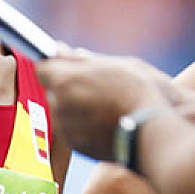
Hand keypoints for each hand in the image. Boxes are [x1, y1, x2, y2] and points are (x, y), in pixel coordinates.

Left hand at [36, 49, 168, 158]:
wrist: (151, 133)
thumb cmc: (138, 94)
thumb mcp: (116, 65)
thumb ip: (83, 59)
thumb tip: (59, 49)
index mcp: (65, 81)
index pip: (43, 69)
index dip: (55, 67)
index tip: (66, 67)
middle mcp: (59, 104)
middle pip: (53, 90)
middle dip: (67, 87)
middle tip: (95, 87)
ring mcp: (65, 126)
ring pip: (61, 110)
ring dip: (74, 106)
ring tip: (104, 106)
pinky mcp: (73, 143)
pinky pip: (70, 128)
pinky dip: (82, 124)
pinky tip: (104, 121)